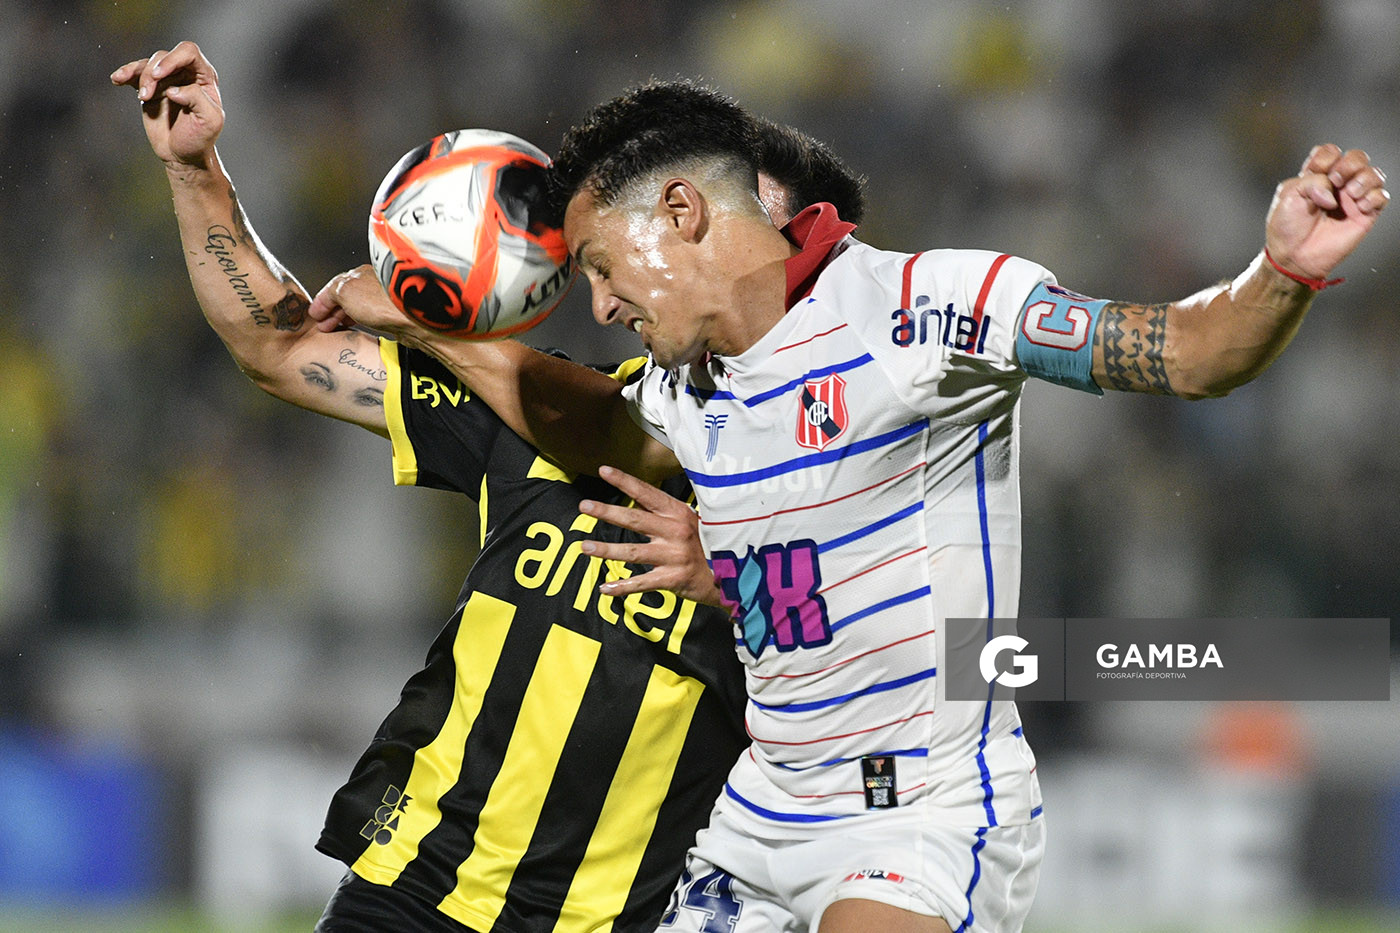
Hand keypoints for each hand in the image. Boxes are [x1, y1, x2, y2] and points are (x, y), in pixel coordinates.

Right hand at [110, 40, 223, 171]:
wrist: (183, 156)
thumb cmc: (200, 139)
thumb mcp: (210, 121)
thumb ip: (197, 99)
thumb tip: (173, 90)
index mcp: (204, 77)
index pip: (189, 52)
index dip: (173, 58)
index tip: (159, 75)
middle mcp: (185, 73)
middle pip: (164, 56)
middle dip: (152, 73)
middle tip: (147, 95)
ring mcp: (167, 80)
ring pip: (149, 64)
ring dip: (141, 78)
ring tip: (143, 98)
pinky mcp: (150, 88)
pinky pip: (135, 74)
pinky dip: (125, 74)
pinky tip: (117, 79)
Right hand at [309, 264, 415, 336]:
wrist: (411, 317)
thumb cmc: (383, 302)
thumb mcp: (344, 291)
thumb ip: (331, 293)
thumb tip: (326, 299)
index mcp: (360, 274)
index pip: (334, 287)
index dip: (322, 301)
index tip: (314, 313)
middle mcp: (373, 284)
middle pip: (346, 297)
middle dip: (332, 311)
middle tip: (322, 324)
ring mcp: (384, 300)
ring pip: (358, 308)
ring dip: (344, 318)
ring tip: (335, 329)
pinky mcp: (394, 315)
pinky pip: (371, 317)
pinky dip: (359, 322)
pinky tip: (357, 329)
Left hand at [578, 466, 723, 606]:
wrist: (734, 574)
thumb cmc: (709, 544)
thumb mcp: (694, 521)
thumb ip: (667, 512)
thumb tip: (640, 498)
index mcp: (679, 513)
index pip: (647, 494)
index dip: (625, 481)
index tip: (604, 470)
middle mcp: (675, 532)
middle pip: (635, 520)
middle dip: (607, 512)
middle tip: (584, 505)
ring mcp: (674, 556)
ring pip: (633, 552)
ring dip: (607, 550)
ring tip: (585, 547)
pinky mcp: (673, 579)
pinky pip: (643, 583)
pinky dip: (623, 587)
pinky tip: (605, 588)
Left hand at [1265, 144, 1388, 280]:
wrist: (1294, 256)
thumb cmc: (1287, 227)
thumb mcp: (1289, 195)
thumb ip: (1311, 181)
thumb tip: (1335, 190)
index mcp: (1317, 177)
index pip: (1331, 152)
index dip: (1327, 158)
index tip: (1314, 173)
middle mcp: (1338, 185)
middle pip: (1358, 157)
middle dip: (1349, 164)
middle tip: (1336, 182)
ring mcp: (1353, 199)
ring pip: (1374, 174)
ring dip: (1363, 179)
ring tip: (1349, 194)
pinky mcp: (1365, 215)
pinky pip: (1382, 196)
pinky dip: (1373, 197)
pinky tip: (1359, 207)